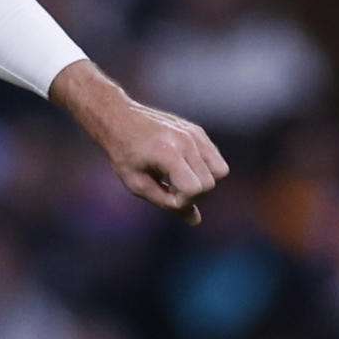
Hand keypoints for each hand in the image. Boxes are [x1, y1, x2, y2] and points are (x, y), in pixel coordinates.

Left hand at [52, 62, 229, 223]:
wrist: (118, 118)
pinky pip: (216, 158)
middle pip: (210, 182)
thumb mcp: (136, 182)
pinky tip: (182, 166)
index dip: (183, 200)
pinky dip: (205, 168)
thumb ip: (166, 203)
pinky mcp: (197, 131)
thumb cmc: (123, 153)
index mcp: (167, 152)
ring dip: (203, 180)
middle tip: (169, 187)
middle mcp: (185, 140)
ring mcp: (194, 134)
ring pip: (220, 171)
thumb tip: (195, 220)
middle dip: (193, 193)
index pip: (195, 188)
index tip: (165, 194)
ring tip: (178, 177)